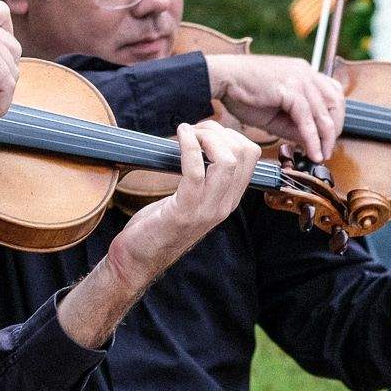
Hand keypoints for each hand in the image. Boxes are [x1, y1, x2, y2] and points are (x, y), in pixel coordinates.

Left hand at [105, 121, 258, 287]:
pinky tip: (179, 136)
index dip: (230, 133)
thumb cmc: (159, 225)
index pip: (251, 156)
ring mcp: (207, 210)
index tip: (205, 131)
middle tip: (194, 131)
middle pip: (243, 153)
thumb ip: (204, 177)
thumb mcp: (192, 200)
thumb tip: (203, 141)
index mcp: (229, 200)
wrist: (139, 259)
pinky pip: (195, 172)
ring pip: (226, 161)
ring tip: (187, 134)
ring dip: (205, 136)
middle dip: (218, 131)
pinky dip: (188, 147)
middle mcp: (224, 205)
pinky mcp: (184, 212)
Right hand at [206, 54, 344, 161]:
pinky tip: (312, 153)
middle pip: (336, 102)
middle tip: (327, 150)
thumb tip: (313, 144)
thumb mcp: (276, 114)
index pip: (333, 93)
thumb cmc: (243, 94)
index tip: (329, 137)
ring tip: (321, 155)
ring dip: (325, 138)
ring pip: (324, 112)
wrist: (220, 79)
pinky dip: (312, 139)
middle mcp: (305, 72)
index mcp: (303, 72)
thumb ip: (295, 127)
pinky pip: (307, 118)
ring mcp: (299, 78)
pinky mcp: (289, 88)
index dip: (335, 117)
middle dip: (334, 129)